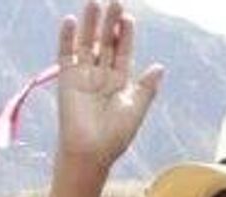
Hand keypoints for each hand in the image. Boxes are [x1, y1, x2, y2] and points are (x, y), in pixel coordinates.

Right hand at [56, 0, 164, 166]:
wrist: (91, 152)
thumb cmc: (115, 136)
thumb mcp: (136, 109)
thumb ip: (147, 88)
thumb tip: (160, 66)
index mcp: (119, 81)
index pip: (123, 51)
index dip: (126, 34)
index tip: (129, 18)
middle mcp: (101, 75)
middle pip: (105, 42)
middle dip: (110, 23)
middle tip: (114, 1)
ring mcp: (83, 75)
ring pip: (87, 44)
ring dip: (90, 24)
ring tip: (94, 3)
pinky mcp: (66, 79)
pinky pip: (65, 54)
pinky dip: (67, 38)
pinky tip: (71, 21)